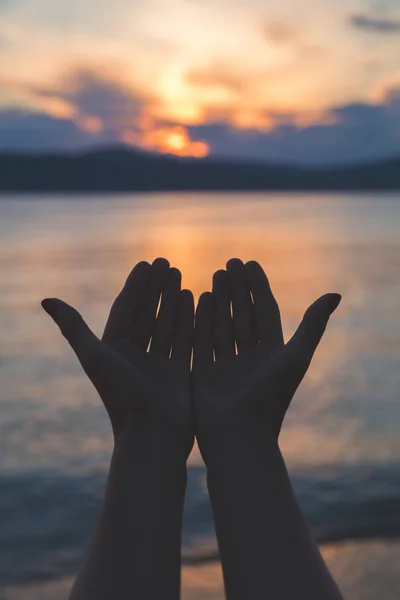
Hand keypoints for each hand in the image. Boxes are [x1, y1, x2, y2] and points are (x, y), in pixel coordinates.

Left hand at [42, 258, 193, 455]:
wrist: (153, 436)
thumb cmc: (122, 396)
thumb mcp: (95, 357)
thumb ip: (73, 327)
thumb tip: (46, 298)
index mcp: (114, 351)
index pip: (125, 310)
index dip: (135, 286)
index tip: (146, 263)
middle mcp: (136, 356)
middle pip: (147, 313)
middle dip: (156, 288)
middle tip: (167, 262)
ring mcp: (159, 364)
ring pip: (167, 324)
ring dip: (173, 300)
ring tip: (181, 276)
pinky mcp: (179, 373)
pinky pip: (185, 339)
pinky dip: (190, 319)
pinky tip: (196, 299)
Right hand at [193, 258, 340, 460]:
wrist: (238, 436)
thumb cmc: (270, 397)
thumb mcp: (296, 355)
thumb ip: (313, 324)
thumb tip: (336, 293)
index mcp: (273, 354)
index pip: (266, 312)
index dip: (259, 287)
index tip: (250, 263)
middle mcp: (250, 358)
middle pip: (243, 315)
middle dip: (237, 289)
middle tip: (229, 263)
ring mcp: (226, 365)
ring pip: (222, 324)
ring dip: (219, 299)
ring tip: (215, 275)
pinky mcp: (204, 374)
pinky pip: (202, 340)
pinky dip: (200, 319)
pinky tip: (197, 297)